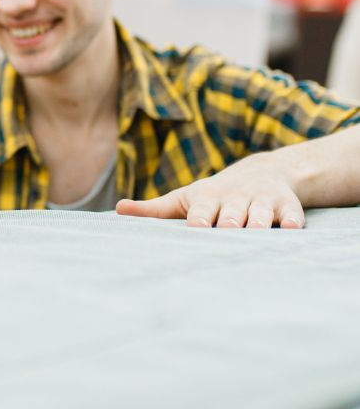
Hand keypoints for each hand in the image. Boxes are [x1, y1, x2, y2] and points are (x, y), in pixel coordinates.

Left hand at [115, 154, 303, 228]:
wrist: (261, 172)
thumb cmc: (213, 196)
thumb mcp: (184, 199)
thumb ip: (153, 209)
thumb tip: (117, 210)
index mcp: (208, 198)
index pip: (202, 211)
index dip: (201, 219)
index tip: (197, 228)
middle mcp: (235, 198)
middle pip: (232, 215)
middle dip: (230, 224)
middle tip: (227, 235)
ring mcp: (262, 201)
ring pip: (261, 215)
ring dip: (259, 225)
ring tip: (255, 235)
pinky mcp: (288, 206)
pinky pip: (292, 215)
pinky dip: (291, 223)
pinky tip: (290, 230)